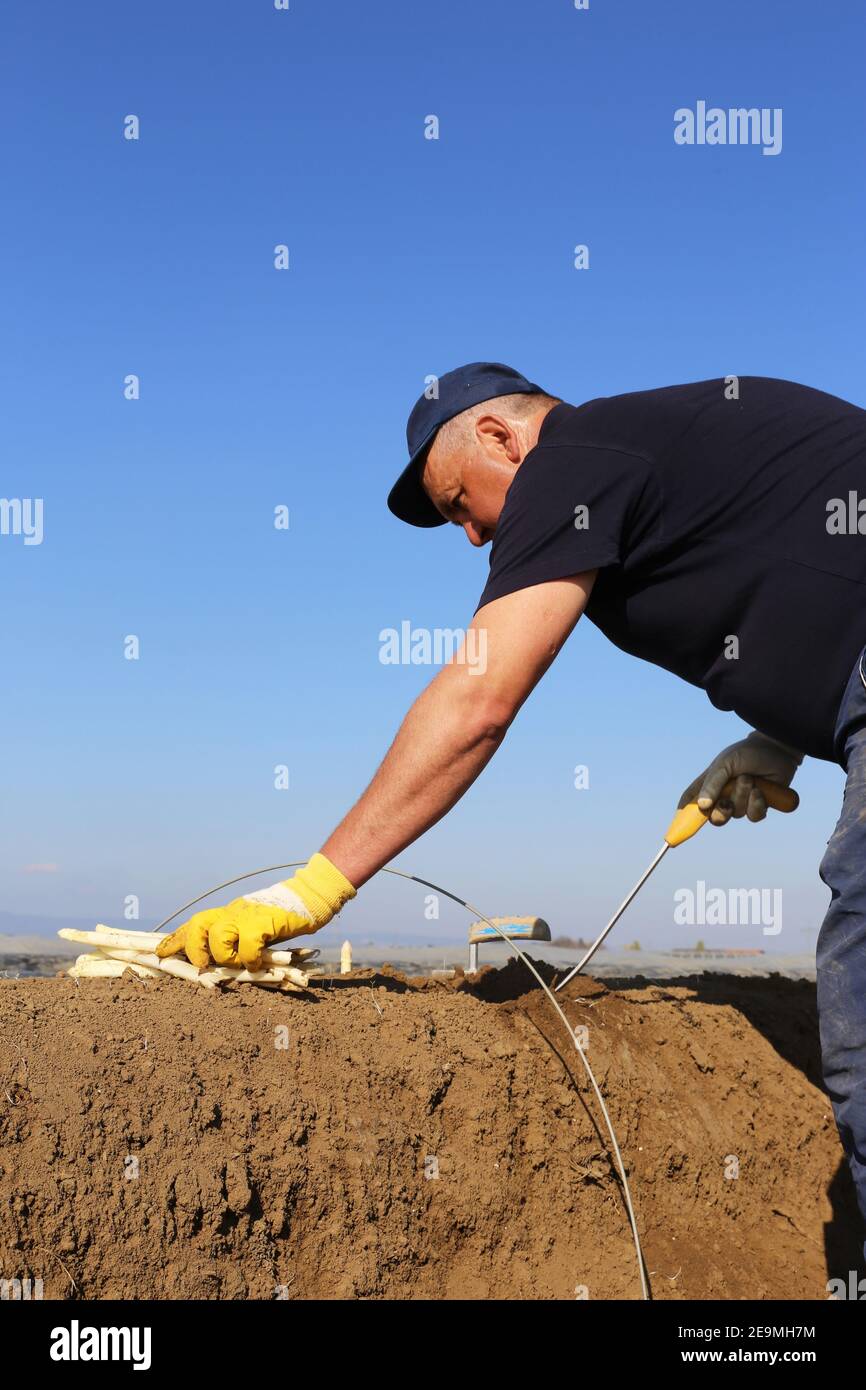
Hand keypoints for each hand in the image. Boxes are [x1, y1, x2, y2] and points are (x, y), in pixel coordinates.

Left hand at [155, 853, 355, 969]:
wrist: (310, 897)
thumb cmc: (282, 918)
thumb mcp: (253, 926)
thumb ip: (236, 939)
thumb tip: (219, 963)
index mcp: (228, 914)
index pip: (195, 924)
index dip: (175, 940)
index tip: (159, 954)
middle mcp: (233, 912)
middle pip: (199, 925)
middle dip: (194, 949)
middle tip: (202, 966)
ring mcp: (249, 915)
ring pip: (218, 935)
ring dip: (224, 956)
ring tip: (237, 964)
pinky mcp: (266, 921)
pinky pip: (248, 943)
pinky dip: (249, 958)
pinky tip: (258, 963)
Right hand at [678, 732, 802, 826]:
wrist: (776, 749)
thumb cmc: (746, 753)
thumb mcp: (725, 764)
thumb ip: (712, 784)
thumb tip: (702, 807)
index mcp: (710, 784)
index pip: (691, 801)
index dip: (684, 815)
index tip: (677, 826)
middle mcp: (724, 795)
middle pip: (714, 818)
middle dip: (720, 812)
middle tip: (725, 801)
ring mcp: (742, 802)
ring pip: (736, 814)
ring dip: (742, 797)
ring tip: (749, 778)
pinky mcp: (759, 806)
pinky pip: (753, 816)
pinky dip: (756, 804)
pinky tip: (760, 791)